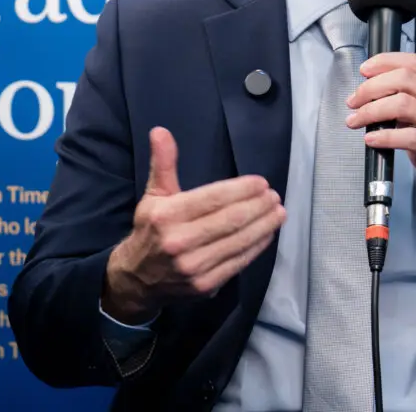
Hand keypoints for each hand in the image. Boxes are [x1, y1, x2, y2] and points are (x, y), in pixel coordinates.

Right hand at [102, 127, 286, 323]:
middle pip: (230, 219)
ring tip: (279, 212)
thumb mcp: (153, 195)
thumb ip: (162, 163)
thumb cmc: (150, 231)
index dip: (242, 189)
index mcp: (167, 216)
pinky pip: (238, 262)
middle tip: (274, 196)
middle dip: (258, 206)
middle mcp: (179, 242)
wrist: (136, 280)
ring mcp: (193, 266)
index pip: (213, 198)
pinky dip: (257, 247)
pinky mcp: (205, 285)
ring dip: (264, 225)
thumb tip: (160, 131)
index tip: (262, 183)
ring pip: (238, 241)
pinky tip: (268, 233)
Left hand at [346, 53, 415, 260]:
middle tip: (353, 101)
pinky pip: (408, 136)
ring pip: (402, 103)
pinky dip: (385, 136)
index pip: (413, 63)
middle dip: (372, 87)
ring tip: (355, 121)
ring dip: (372, 110)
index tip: (364, 70)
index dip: (385, 61)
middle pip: (404, 78)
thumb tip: (375, 104)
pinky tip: (371, 140)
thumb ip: (408, 111)